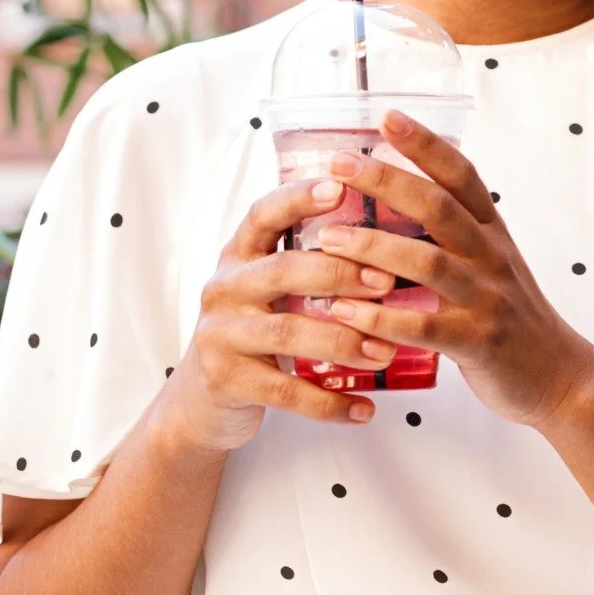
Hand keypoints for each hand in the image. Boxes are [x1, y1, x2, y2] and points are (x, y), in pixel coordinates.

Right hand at [156, 178, 404, 452]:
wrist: (199, 403)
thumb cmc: (254, 332)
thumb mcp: (270, 290)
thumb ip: (311, 262)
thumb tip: (395, 237)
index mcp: (240, 255)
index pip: (264, 214)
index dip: (300, 197)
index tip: (341, 185)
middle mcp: (225, 287)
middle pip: (284, 270)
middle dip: (341, 273)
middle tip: (389, 283)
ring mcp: (221, 335)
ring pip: (288, 331)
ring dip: (345, 342)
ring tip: (387, 352)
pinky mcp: (225, 381)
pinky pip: (285, 391)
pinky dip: (329, 403)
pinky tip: (364, 409)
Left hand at [313, 111, 590, 432]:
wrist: (559, 376)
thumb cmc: (512, 319)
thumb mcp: (492, 264)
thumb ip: (454, 236)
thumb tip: (398, 199)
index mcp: (493, 233)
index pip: (462, 175)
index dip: (426, 144)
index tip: (388, 117)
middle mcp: (493, 257)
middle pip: (440, 207)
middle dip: (388, 181)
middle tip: (341, 164)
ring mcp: (488, 299)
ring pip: (428, 263)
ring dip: (373, 247)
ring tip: (326, 238)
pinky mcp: (477, 342)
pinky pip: (424, 326)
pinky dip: (380, 318)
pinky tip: (343, 311)